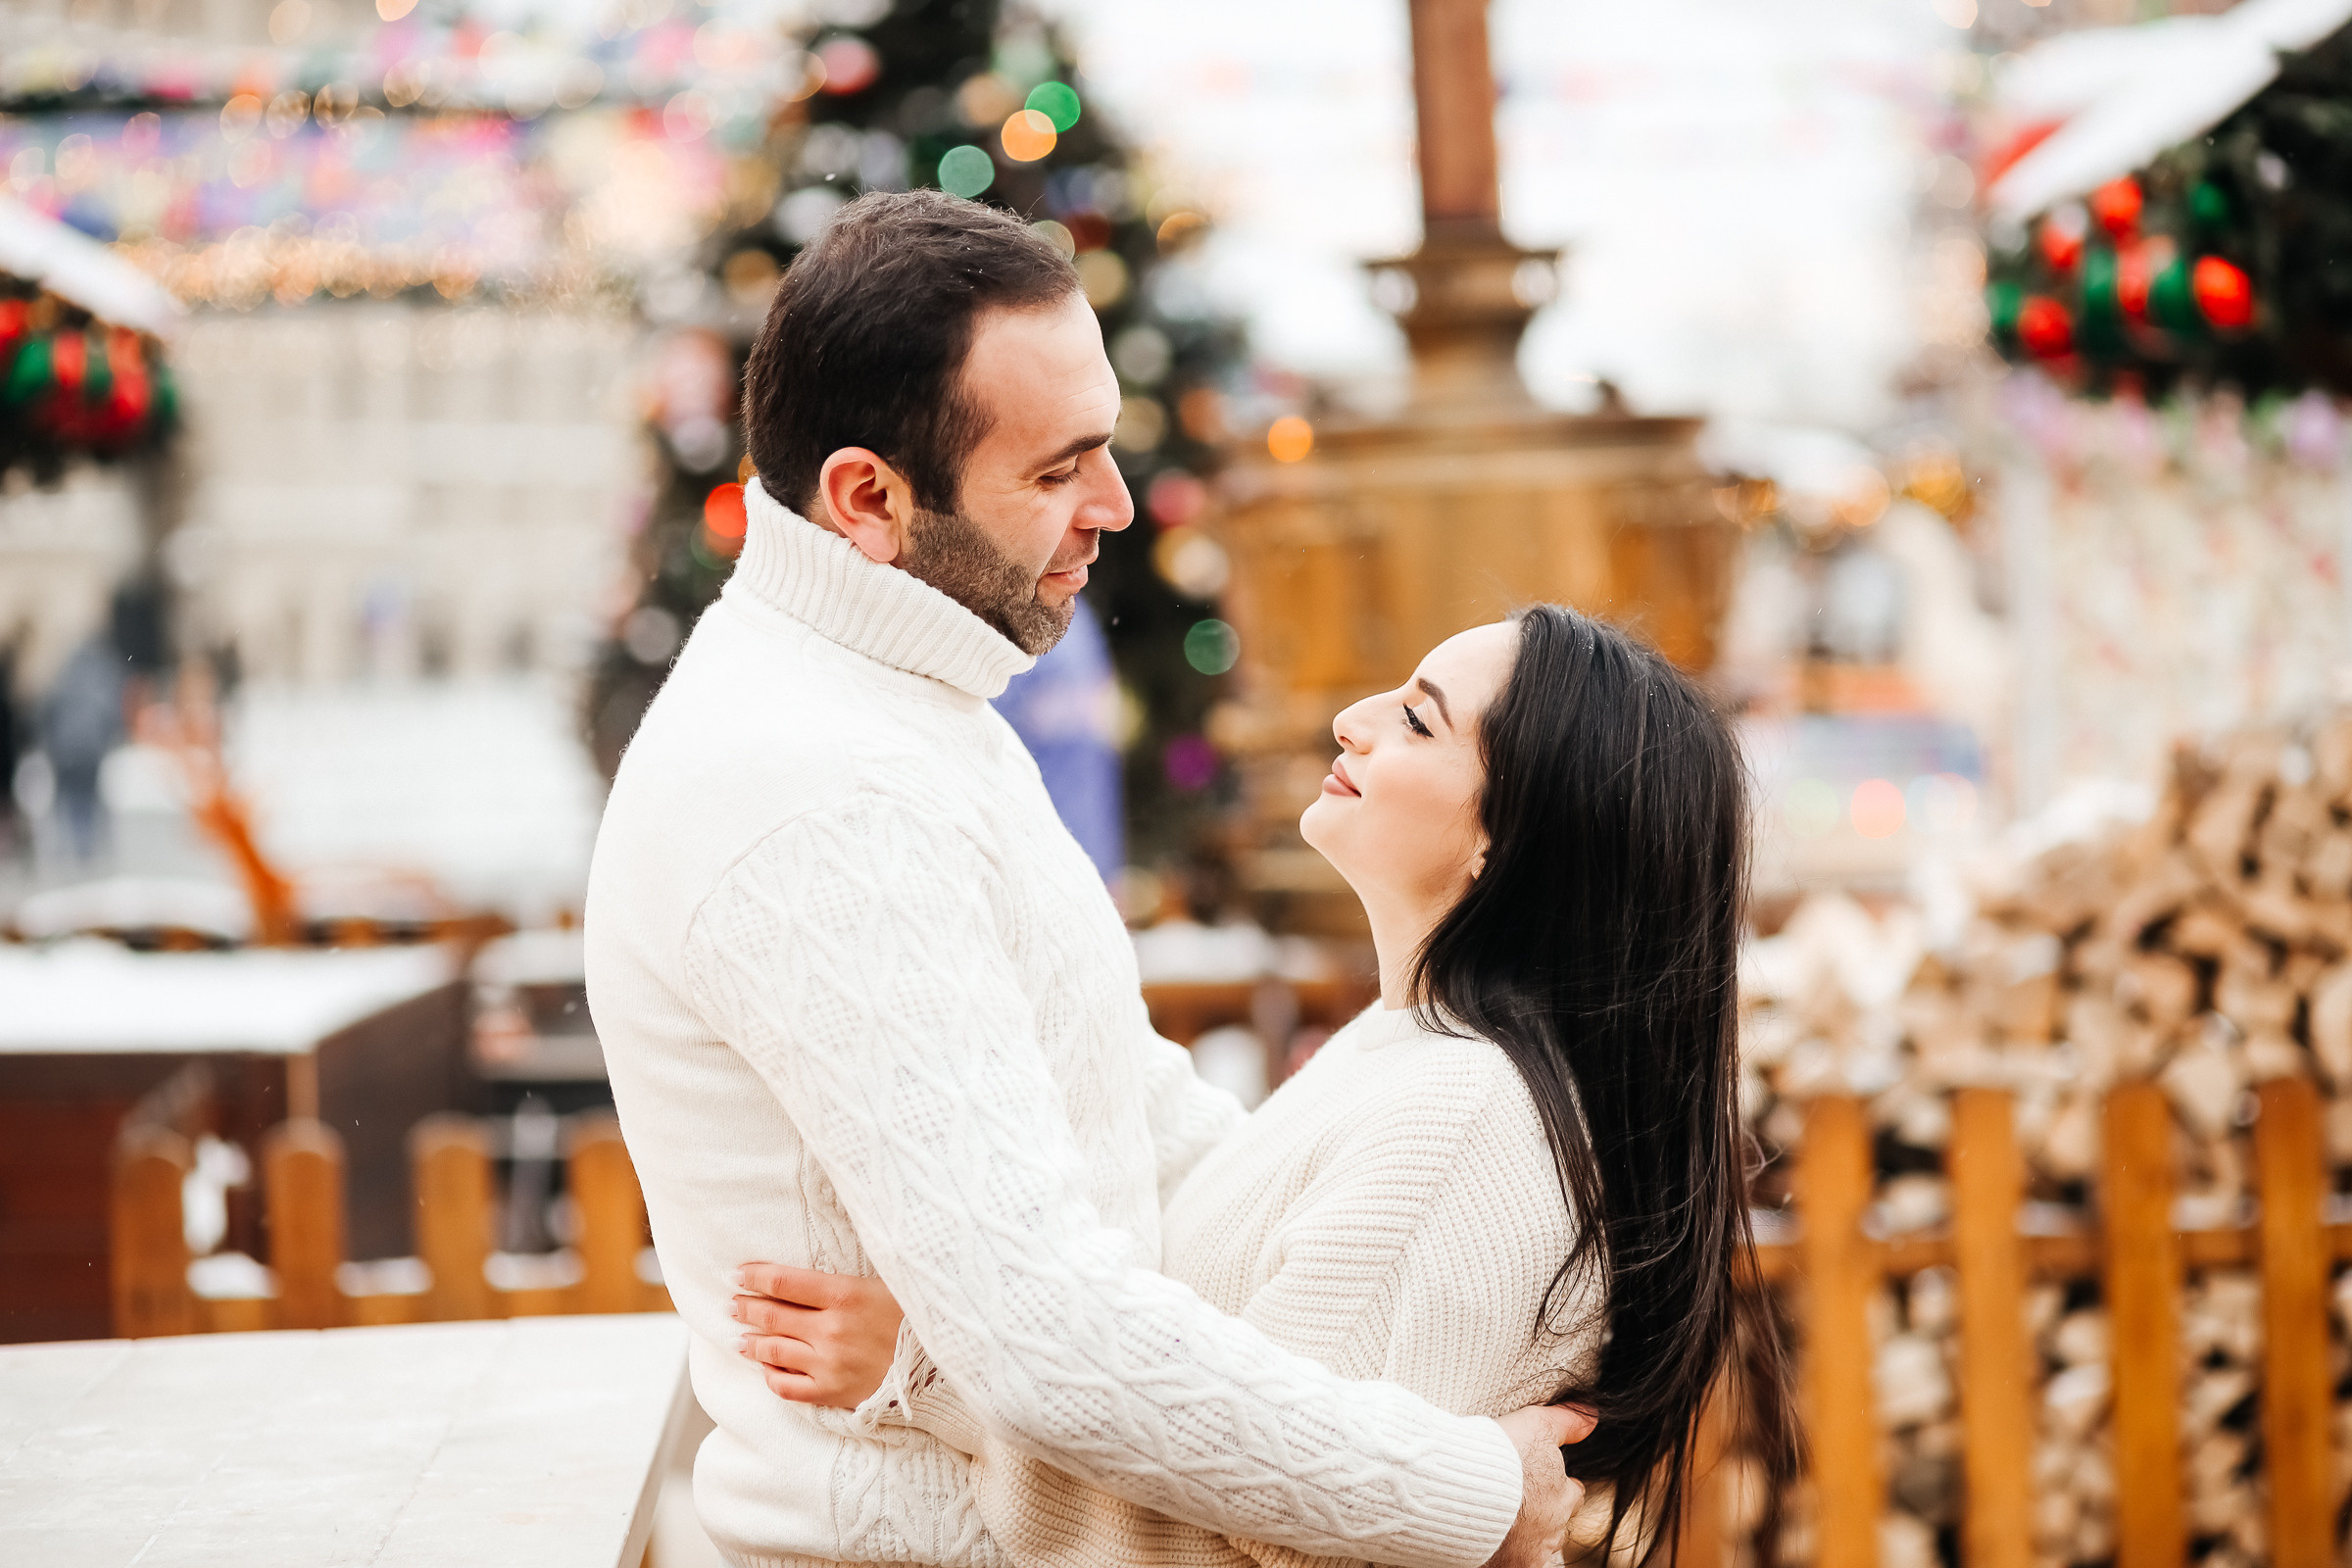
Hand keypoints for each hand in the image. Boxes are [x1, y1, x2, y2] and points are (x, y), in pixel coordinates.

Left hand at [730, 1261, 905, 1409]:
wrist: (939, 1367)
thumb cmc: (914, 1319)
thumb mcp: (883, 1285)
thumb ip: (842, 1282)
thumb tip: (803, 1278)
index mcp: (846, 1295)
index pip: (784, 1282)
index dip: (755, 1276)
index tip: (739, 1273)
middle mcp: (831, 1329)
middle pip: (771, 1315)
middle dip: (745, 1307)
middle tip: (731, 1303)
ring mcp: (829, 1364)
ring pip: (772, 1350)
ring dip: (749, 1342)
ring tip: (740, 1337)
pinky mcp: (831, 1392)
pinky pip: (786, 1386)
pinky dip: (770, 1376)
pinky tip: (766, 1367)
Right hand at [1480, 1404, 1597, 1567]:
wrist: (1457, 1486)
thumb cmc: (1498, 1454)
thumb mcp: (1537, 1425)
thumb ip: (1567, 1422)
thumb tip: (1591, 1417)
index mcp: (1560, 1498)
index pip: (1572, 1495)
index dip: (1559, 1486)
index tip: (1542, 1480)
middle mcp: (1549, 1531)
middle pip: (1554, 1525)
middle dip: (1541, 1514)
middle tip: (1519, 1501)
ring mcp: (1526, 1553)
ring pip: (1533, 1547)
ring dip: (1521, 1535)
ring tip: (1499, 1520)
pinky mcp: (1501, 1567)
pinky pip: (1508, 1562)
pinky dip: (1501, 1553)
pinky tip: (1487, 1540)